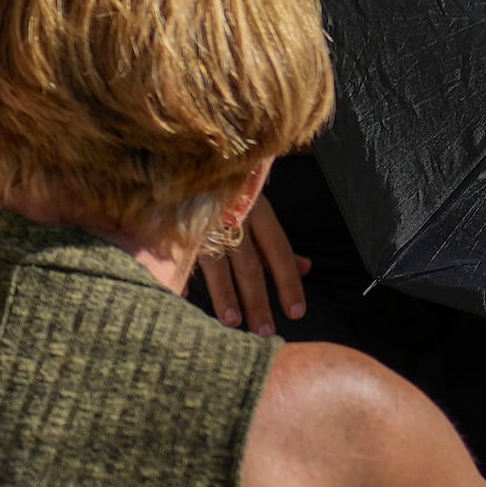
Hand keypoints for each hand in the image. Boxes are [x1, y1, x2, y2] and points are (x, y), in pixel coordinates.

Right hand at [191, 194, 305, 334]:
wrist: (195, 154)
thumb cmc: (232, 189)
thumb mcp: (259, 210)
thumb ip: (277, 243)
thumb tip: (307, 268)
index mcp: (258, 209)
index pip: (278, 250)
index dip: (288, 282)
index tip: (296, 312)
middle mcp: (233, 216)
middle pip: (249, 264)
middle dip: (257, 300)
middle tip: (266, 332)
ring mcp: (205, 220)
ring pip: (217, 263)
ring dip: (224, 295)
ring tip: (232, 323)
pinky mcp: (178, 221)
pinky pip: (181, 252)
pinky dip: (180, 274)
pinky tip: (183, 296)